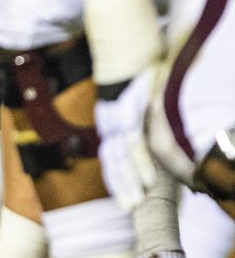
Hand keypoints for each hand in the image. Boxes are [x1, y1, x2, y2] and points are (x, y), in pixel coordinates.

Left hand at [96, 67, 159, 210]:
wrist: (123, 46)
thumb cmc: (132, 71)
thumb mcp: (133, 98)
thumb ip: (139, 116)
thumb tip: (149, 130)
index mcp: (108, 122)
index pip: (109, 156)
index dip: (114, 177)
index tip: (121, 196)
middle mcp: (109, 123)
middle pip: (112, 161)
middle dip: (120, 187)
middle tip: (128, 210)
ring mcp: (117, 119)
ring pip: (121, 158)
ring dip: (130, 182)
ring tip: (137, 203)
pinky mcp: (129, 112)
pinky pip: (135, 144)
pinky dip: (141, 163)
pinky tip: (148, 180)